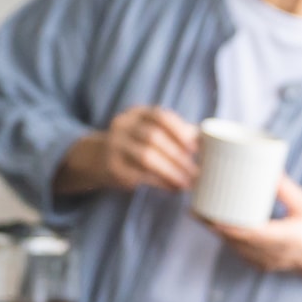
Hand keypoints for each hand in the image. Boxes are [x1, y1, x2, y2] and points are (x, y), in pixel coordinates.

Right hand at [56, 106, 198, 195]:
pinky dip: (160, 183)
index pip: (159, 116)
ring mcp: (115, 146)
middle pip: (154, 137)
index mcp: (136, 113)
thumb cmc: (135, 144)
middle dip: (179, 156)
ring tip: (187, 183)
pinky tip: (173, 188)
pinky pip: (139, 175)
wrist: (96, 158)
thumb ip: (175, 132)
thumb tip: (206, 140)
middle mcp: (123, 126)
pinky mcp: (113, 168)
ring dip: (171, 171)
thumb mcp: (149, 131)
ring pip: (146, 157)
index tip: (195, 148)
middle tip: (197, 172)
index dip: (179, 131)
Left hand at [210, 177, 301, 301]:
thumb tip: (269, 167)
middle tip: (195, 207)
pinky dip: (227, 239)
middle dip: (213, 224)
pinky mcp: (261, 264)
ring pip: (234, 247)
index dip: (227, 226)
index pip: (251, 234)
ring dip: (217, 232)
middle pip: (234, 240)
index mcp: (286, 238)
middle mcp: (272, 253)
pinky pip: (239, 251)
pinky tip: (216, 225)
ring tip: (200, 212)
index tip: (209, 215)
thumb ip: (287, 190)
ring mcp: (265, 262)